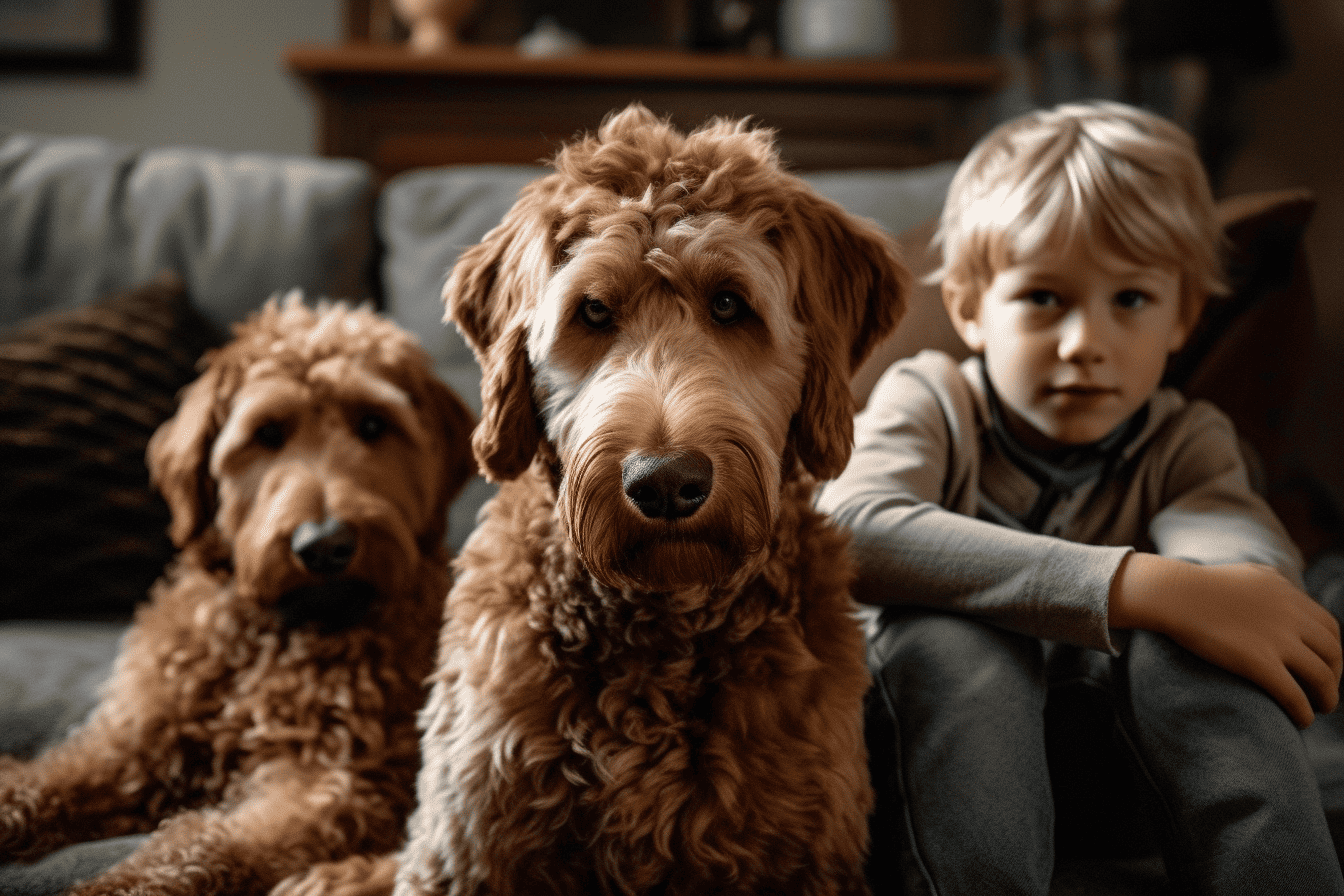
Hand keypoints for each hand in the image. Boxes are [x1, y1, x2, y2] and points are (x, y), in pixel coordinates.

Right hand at [1110, 554, 1342, 727]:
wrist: (1173, 593)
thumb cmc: (1200, 584)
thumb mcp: (1250, 574)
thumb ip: (1275, 585)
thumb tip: (1286, 595)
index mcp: (1290, 595)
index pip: (1331, 628)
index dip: (1333, 652)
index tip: (1322, 665)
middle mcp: (1292, 616)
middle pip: (1333, 654)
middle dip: (1335, 676)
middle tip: (1323, 691)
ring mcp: (1278, 640)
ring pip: (1322, 678)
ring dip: (1327, 697)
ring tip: (1318, 708)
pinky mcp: (1259, 663)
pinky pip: (1295, 695)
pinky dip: (1304, 712)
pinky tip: (1301, 720)